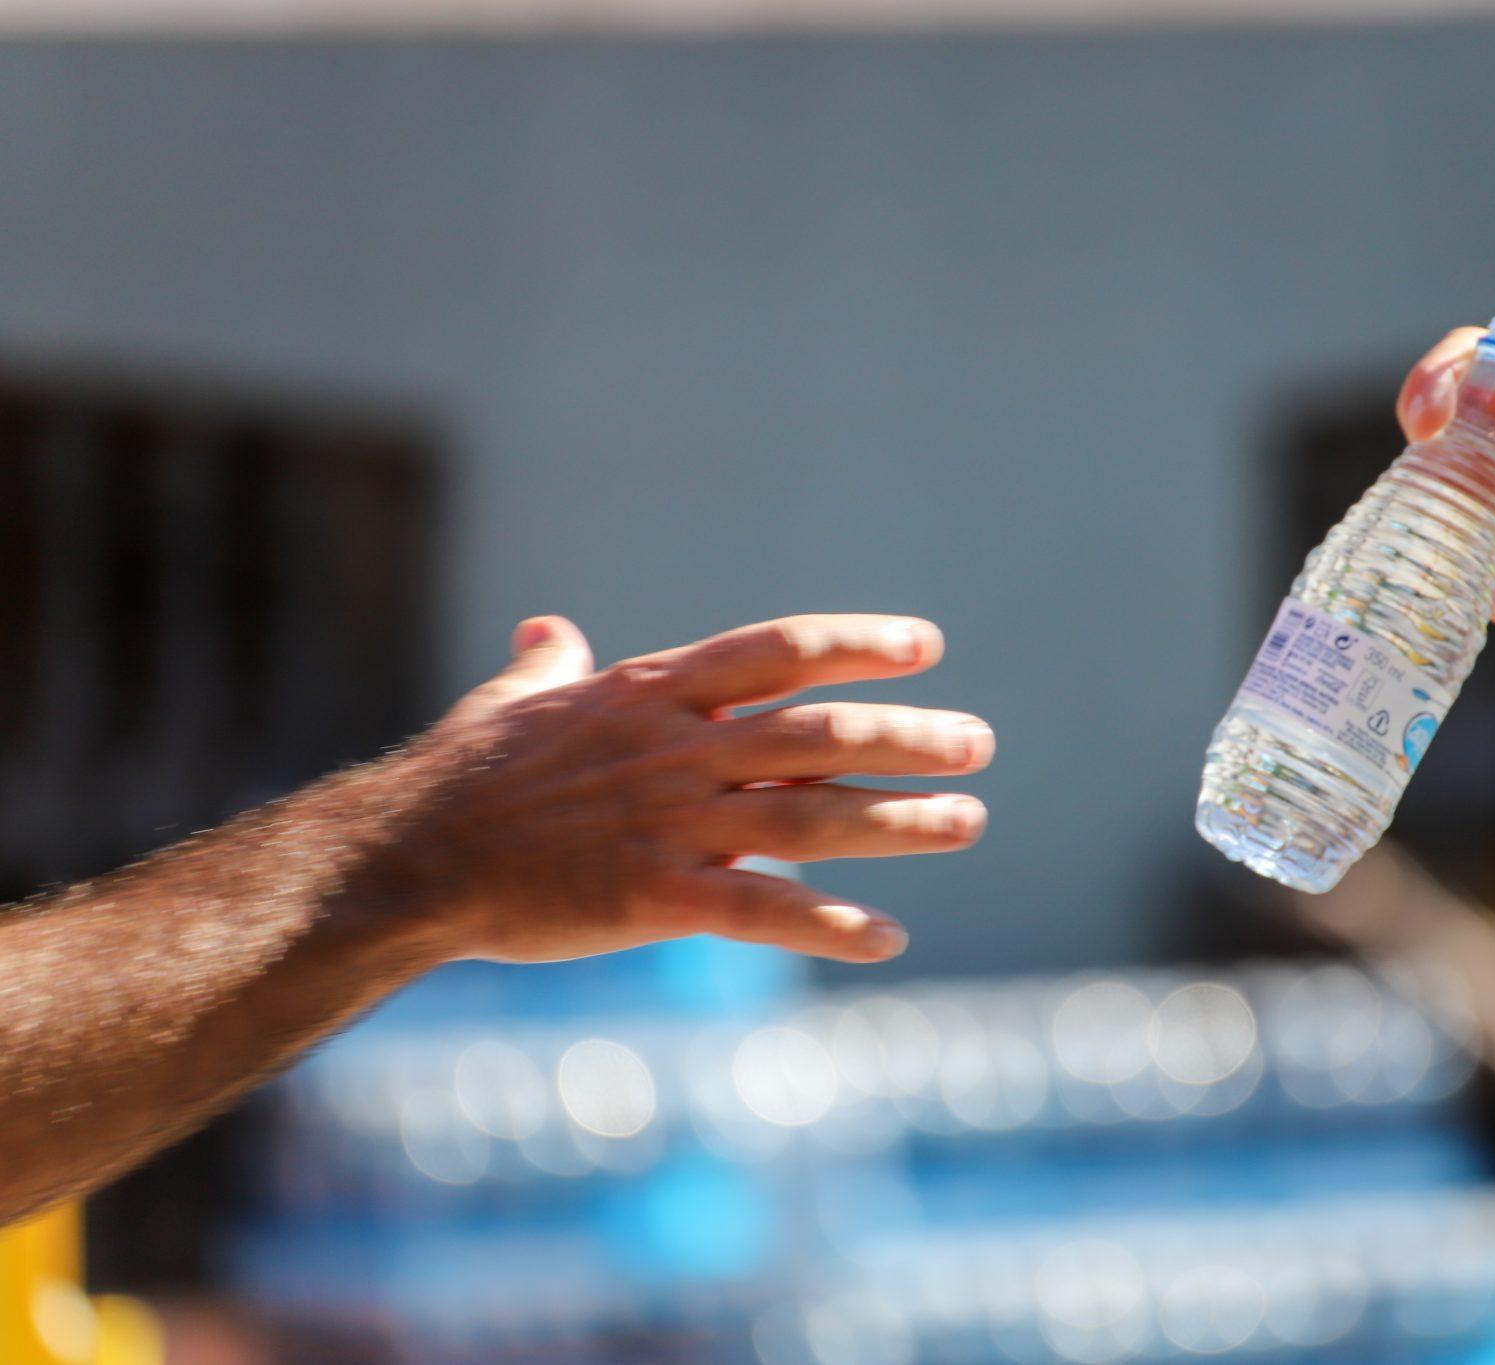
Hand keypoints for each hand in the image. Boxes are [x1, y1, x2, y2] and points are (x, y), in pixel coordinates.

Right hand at [389, 613, 993, 964]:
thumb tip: (547, 631)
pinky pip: (762, 910)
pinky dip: (831, 924)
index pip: (778, 650)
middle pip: (820, 730)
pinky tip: (887, 937)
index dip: (857, 642)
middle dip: (908, 736)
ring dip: (900, 821)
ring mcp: (669, 822)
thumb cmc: (460, 778)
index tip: (926, 645)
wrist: (404, 856)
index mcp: (653, 692)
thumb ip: (548, 668)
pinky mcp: (653, 898)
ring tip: (967, 821)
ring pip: (812, 815)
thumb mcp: (511, 704)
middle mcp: (677, 748)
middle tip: (978, 745)